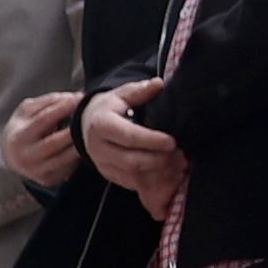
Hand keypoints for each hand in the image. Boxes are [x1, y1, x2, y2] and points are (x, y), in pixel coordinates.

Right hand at [3, 90, 84, 189]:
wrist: (11, 156)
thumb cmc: (23, 127)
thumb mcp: (27, 110)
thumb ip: (48, 101)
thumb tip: (73, 97)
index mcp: (18, 136)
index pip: (44, 119)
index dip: (63, 107)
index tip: (80, 98)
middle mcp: (26, 157)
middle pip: (55, 142)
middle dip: (74, 128)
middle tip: (90, 117)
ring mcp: (36, 172)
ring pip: (65, 158)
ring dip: (80, 144)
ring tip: (92, 131)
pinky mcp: (48, 180)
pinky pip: (68, 168)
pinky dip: (78, 157)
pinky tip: (85, 146)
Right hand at [78, 84, 185, 210]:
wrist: (87, 125)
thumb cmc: (109, 108)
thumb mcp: (121, 95)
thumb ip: (140, 91)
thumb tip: (158, 83)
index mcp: (101, 126)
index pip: (129, 137)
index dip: (152, 141)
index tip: (172, 141)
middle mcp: (99, 148)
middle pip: (132, 161)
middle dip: (159, 160)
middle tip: (180, 155)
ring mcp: (103, 165)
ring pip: (133, 176)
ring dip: (159, 173)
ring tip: (178, 164)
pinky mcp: (110, 176)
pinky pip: (133, 184)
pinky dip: (153, 181)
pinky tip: (169, 173)